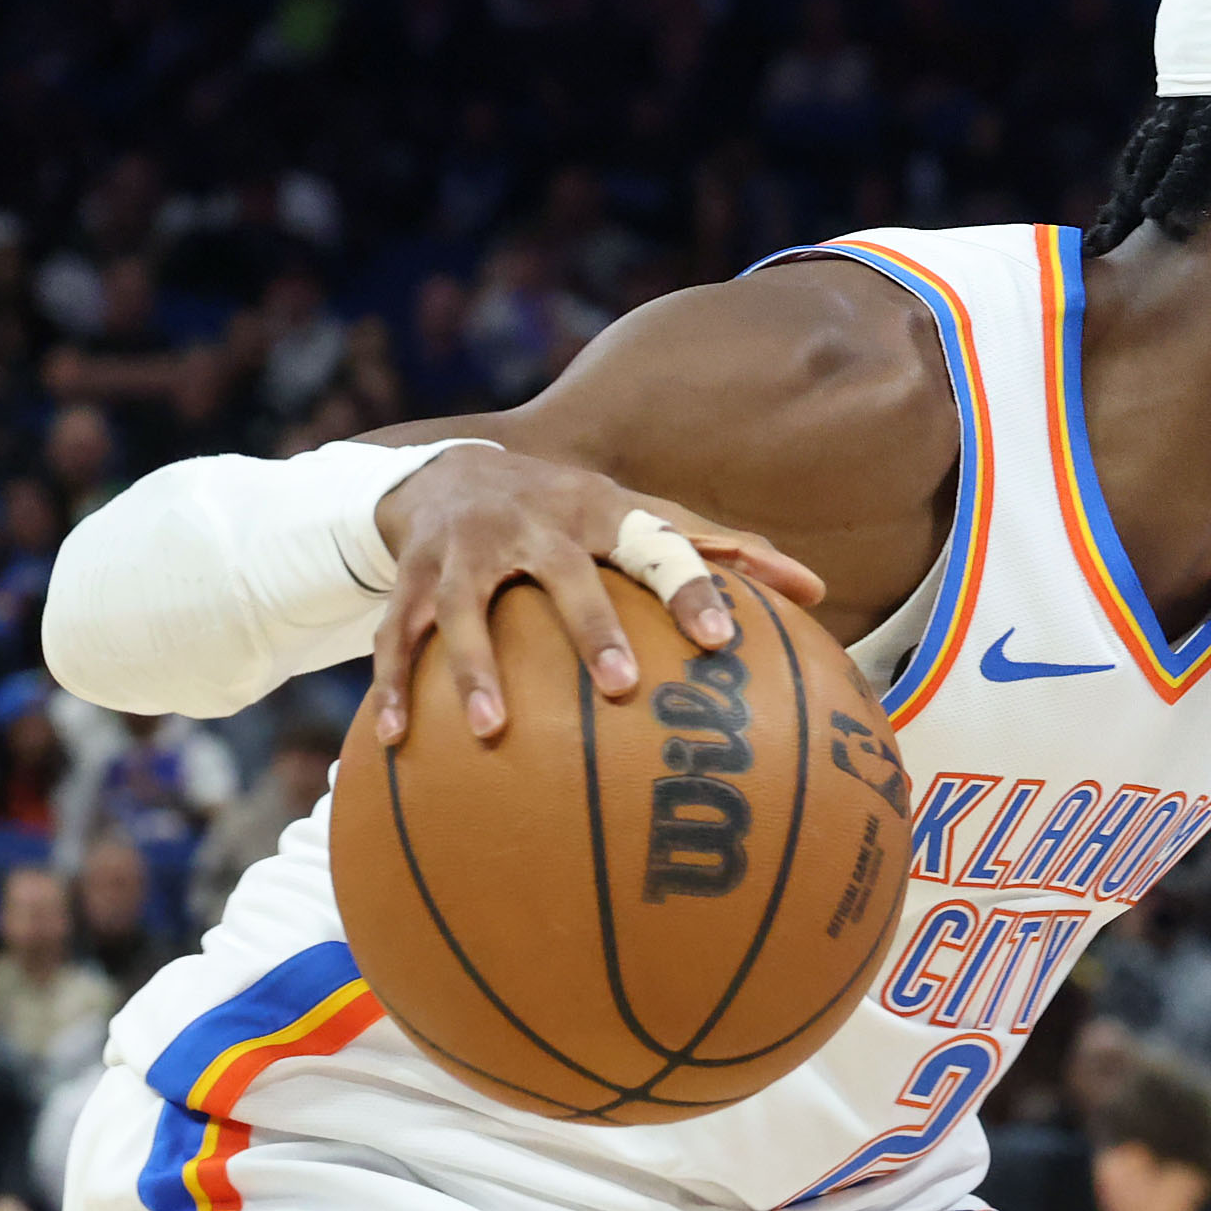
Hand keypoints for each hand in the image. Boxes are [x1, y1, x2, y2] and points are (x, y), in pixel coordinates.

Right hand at [368, 447, 823, 746]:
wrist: (451, 469)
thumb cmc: (573, 512)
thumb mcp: (641, 516)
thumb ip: (723, 553)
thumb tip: (818, 588)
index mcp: (600, 516)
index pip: (659, 547)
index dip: (694, 588)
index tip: (723, 640)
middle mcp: (534, 528)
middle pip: (565, 577)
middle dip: (592, 629)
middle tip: (621, 687)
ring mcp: (467, 554)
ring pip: (466, 611)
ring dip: (475, 670)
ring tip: (492, 731)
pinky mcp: (412, 580)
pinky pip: (397, 637)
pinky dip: (392, 687)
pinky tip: (393, 741)